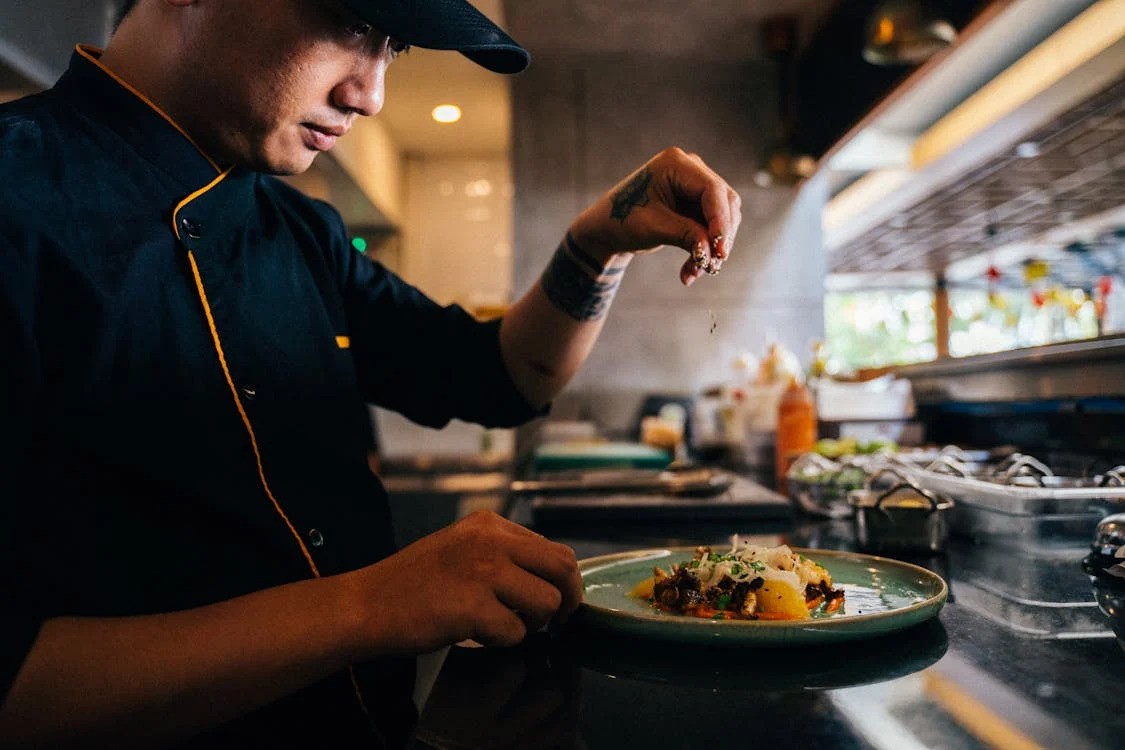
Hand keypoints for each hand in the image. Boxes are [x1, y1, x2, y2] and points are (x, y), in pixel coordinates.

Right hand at [344, 511, 580, 654]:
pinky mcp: (474, 607)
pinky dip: (501, 641)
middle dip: (568, 600)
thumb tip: (551, 577)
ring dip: (530, 624)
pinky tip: (475, 633)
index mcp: (490, 524)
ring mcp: (483, 572)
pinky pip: (516, 633)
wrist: (368, 603)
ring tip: (500, 624)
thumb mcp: (462, 548)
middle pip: (563, 568)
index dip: (563, 580)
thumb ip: (503, 554)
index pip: (553, 549)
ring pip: (546, 604)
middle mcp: (491, 540)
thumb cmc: (414, 583)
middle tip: (559, 621)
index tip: (558, 599)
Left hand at [568, 147, 741, 285]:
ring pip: (722, 217)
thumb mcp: (653, 228)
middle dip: (719, 237)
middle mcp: (690, 169)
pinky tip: (689, 271)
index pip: (711, 190)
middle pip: (723, 202)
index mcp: (675, 163)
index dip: (720, 221)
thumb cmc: (622, 220)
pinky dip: (704, 249)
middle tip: (711, 266)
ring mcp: (695, 185)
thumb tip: (713, 252)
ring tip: (693, 272)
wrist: (607, 226)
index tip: (721, 251)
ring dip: (712, 248)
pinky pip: (712, 227)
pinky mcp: (696, 203)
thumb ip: (686, 235)